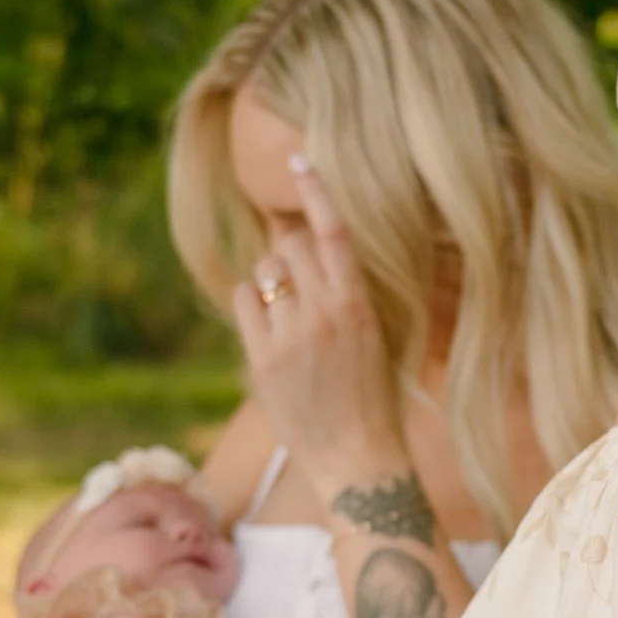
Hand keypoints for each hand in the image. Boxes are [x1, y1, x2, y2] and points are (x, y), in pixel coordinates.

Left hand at [233, 155, 410, 497]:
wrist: (358, 457)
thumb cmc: (372, 396)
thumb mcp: (374, 335)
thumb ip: (343, 292)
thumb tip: (304, 251)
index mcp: (359, 303)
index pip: (333, 232)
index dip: (316, 191)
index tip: (299, 160)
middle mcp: (325, 311)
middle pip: (289, 245)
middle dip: (287, 250)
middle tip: (296, 278)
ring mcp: (291, 334)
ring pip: (266, 272)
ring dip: (271, 280)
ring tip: (287, 312)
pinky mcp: (262, 357)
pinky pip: (244, 300)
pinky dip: (251, 304)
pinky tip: (268, 327)